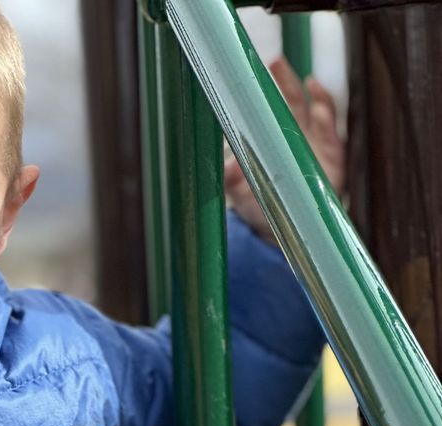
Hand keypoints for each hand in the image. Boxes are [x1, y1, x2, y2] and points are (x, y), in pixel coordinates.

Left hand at [225, 58, 344, 242]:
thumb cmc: (260, 206)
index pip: (269, 106)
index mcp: (272, 139)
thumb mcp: (240, 193)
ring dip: (308, 92)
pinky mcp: (332, 157)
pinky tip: (319, 104)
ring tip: (305, 80)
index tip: (255, 68)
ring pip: (313, 110)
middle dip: (284, 81)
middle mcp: (294, 136)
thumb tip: (224, 168)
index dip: (266, 87)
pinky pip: (332, 131)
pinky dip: (326, 114)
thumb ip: (231, 179)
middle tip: (274, 62)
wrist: (285, 231)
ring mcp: (314, 144)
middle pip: (291, 101)